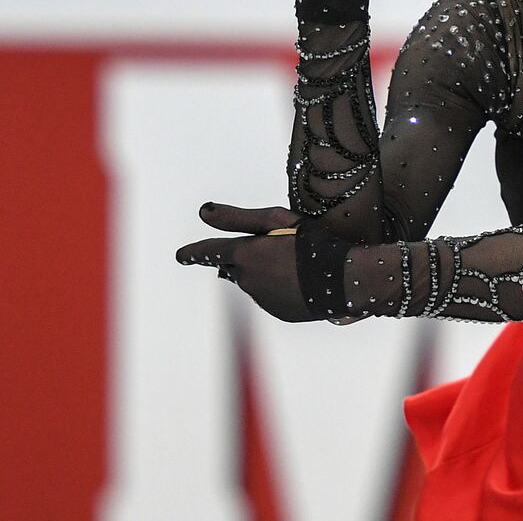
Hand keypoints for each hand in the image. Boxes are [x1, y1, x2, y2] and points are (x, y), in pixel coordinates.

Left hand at [176, 202, 317, 321]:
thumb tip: (202, 211)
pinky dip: (279, 288)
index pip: (209, 252)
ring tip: (295, 264)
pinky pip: (271, 297)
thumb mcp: (277, 220)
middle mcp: (246, 279)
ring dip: (265, 273)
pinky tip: (301, 280)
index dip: (194, 253)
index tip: (181, 256)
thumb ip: (236, 217)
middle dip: (245, 260)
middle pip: (235, 268)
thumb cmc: (311, 243)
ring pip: (254, 282)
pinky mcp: (277, 311)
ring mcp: (261, 299)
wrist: (342, 280)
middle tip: (272, 249)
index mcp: (244, 254)